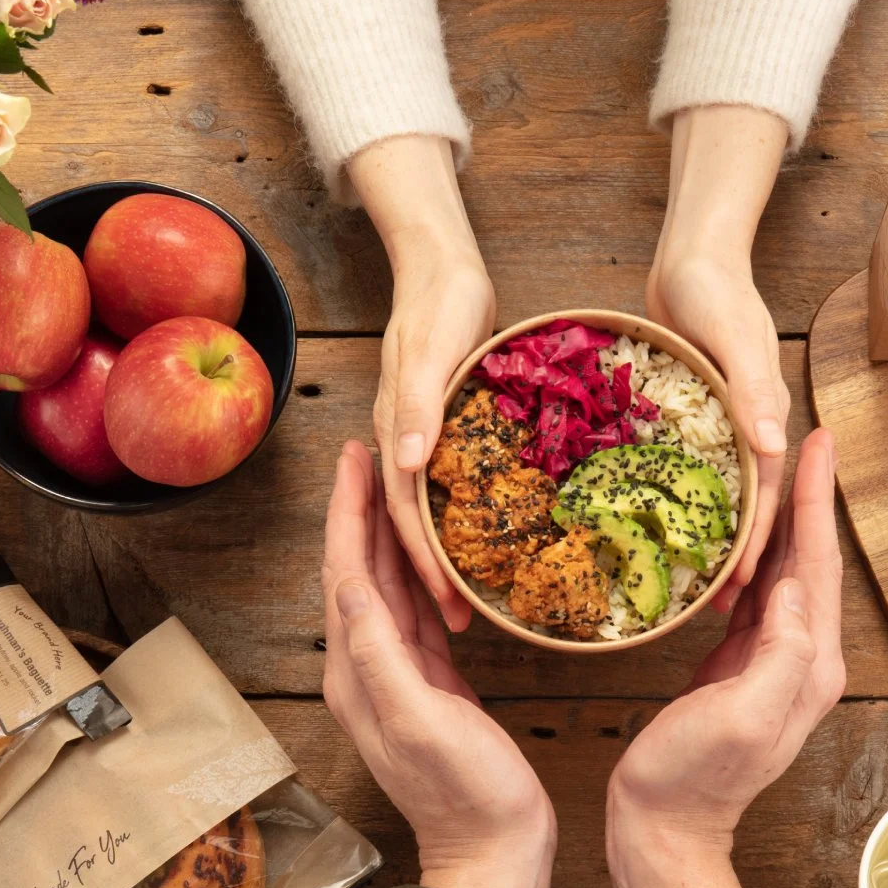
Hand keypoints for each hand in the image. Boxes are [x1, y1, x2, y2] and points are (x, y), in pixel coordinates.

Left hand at [322, 440, 555, 887]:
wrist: (495, 853)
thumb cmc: (465, 794)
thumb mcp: (420, 721)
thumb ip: (381, 654)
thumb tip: (351, 582)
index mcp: (357, 670)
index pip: (344, 573)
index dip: (347, 512)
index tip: (355, 456)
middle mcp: (367, 667)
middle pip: (359, 570)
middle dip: (363, 509)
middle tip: (376, 452)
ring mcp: (399, 675)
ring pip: (389, 586)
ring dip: (391, 534)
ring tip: (403, 483)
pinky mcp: (432, 683)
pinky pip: (419, 613)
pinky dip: (423, 574)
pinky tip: (437, 551)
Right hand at [350, 136, 495, 632]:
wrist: (441, 264)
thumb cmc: (440, 301)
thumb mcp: (432, 349)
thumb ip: (419, 405)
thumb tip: (406, 464)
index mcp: (397, 431)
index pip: (407, 514)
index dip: (425, 564)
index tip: (449, 606)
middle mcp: (405, 441)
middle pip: (413, 524)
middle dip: (431, 576)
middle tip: (463, 624)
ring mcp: (422, 435)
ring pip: (427, 510)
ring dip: (444, 554)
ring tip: (471, 596)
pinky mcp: (445, 426)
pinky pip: (449, 486)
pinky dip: (461, 518)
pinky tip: (489, 535)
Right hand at [606, 429, 844, 887]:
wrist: (664, 825)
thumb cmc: (694, 778)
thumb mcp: (742, 718)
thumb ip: (781, 656)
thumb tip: (797, 589)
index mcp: (809, 663)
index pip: (818, 565)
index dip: (817, 501)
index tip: (819, 444)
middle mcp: (802, 656)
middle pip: (809, 559)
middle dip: (807, 496)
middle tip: (805, 438)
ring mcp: (772, 659)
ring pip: (783, 570)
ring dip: (784, 517)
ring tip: (774, 468)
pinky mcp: (740, 661)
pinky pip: (754, 592)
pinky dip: (753, 552)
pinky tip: (739, 530)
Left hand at [646, 106, 790, 609]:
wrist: (693, 252)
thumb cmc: (717, 290)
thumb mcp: (736, 339)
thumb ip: (753, 389)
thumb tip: (773, 446)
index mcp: (761, 418)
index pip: (763, 496)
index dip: (753, 544)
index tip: (740, 591)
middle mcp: (743, 426)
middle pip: (740, 502)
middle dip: (730, 554)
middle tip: (710, 606)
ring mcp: (715, 421)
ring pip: (710, 489)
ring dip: (699, 531)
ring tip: (677, 575)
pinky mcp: (687, 412)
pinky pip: (679, 463)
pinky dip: (667, 492)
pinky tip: (640, 516)